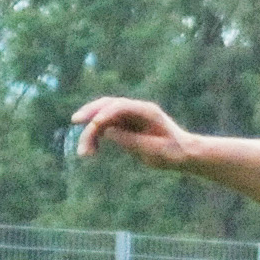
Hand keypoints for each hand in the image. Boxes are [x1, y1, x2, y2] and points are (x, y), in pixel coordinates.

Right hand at [71, 96, 193, 169]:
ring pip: (103, 117)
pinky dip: (96, 137)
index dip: (105, 113)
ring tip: (84, 153)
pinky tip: (91, 151)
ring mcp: (130, 117)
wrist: (184, 154)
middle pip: (107, 105)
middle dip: (90, 112)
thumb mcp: (153, 150)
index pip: (121, 106)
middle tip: (75, 121)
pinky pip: (106, 128)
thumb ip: (130, 140)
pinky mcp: (125, 126)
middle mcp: (136, 110)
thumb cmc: (173, 153)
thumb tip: (108, 132)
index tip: (94, 126)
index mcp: (147, 111)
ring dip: (91, 132)